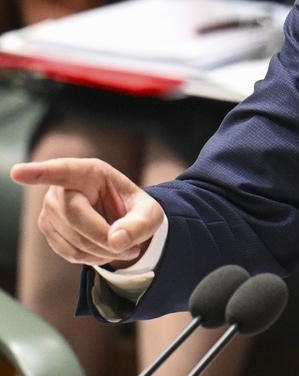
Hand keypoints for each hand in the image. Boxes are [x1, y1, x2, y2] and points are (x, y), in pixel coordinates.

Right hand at [11, 158, 164, 267]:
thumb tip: (116, 240)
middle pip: (75, 215)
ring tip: (123, 246)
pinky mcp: (48, 229)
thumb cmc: (136, 212)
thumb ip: (139, 225)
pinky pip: (69, 252)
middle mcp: (64, 187)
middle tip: (131, 247)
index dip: (40, 173)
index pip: (63, 170)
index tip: (19, 173)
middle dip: (104, 236)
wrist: (125, 223)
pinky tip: (106, 250)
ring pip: (73, 238)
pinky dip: (92, 257)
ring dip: (102, 251)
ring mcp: (51, 209)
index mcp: (90, 172)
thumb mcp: (150, 215)